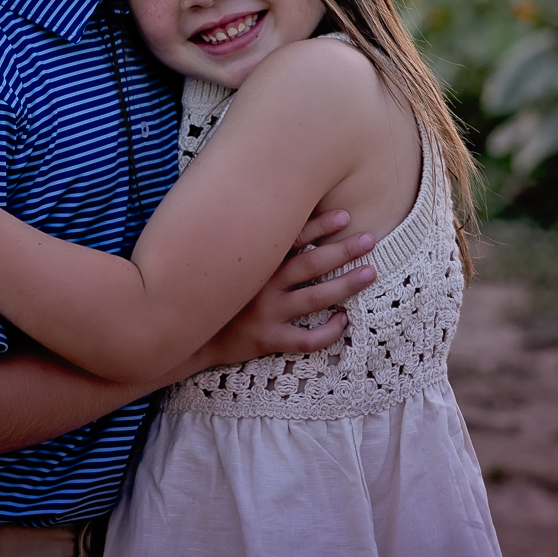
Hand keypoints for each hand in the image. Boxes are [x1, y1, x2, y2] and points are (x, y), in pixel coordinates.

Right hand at [195, 210, 374, 369]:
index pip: (292, 238)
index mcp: (255, 263)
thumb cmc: (212, 293)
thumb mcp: (227, 264)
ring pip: (314, 298)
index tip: (344, 216)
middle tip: (369, 240)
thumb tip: (276, 217)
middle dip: (342, 250)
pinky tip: (344, 322)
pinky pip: (305, 339)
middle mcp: (262, 285)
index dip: (319, 226)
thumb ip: (251, 246)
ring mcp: (266, 313)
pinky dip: (328, 332)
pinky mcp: (267, 340)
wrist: (187, 333)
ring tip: (370, 273)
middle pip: (310, 264)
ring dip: (345, 284)